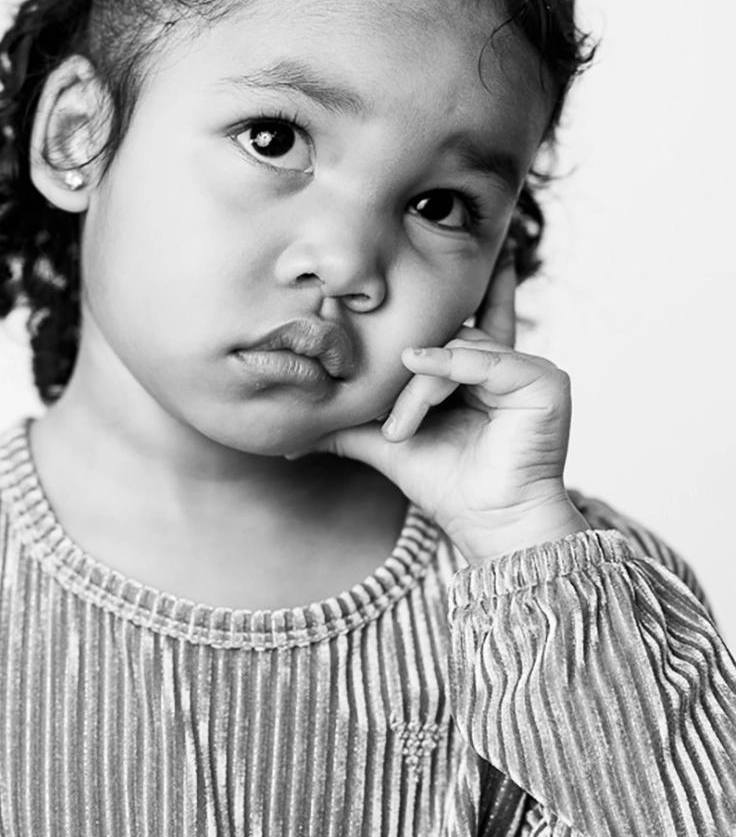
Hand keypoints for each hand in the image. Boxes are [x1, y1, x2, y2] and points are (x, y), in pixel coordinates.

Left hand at [306, 256, 588, 562]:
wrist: (489, 525)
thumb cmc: (449, 486)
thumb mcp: (386, 443)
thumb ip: (349, 426)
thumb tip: (289, 440)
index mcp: (476, 372)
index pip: (449, 326)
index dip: (421, 314)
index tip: (377, 310)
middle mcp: (505, 364)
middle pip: (444, 337)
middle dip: (405, 377)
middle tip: (389, 423)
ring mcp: (528, 370)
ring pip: (458, 348)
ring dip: (419, 389)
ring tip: (402, 430)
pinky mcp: (546, 381)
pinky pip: (491, 358)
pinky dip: (451, 367)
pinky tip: (419, 378)